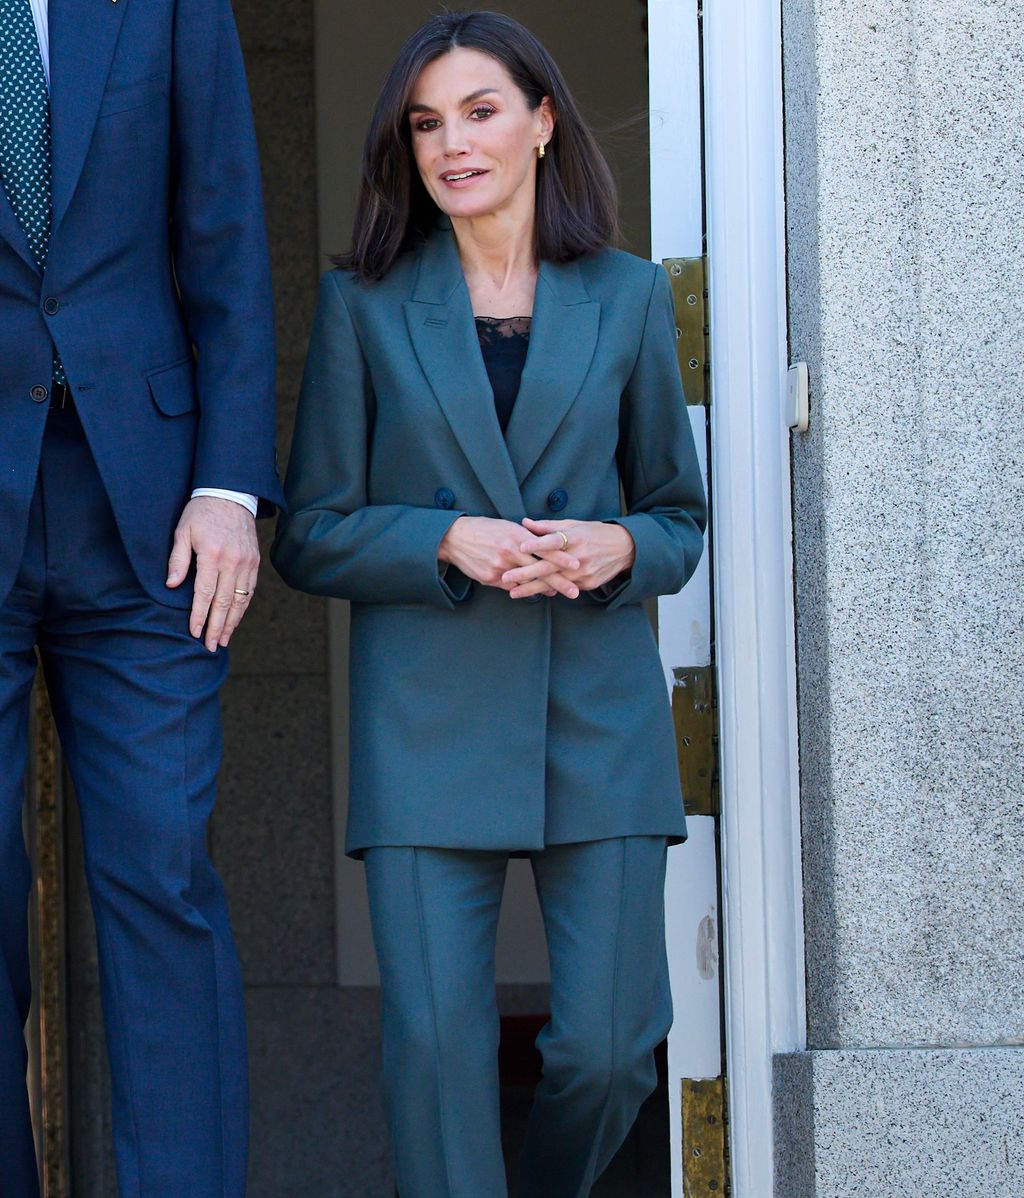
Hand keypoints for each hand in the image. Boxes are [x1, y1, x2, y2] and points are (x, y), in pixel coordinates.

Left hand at [166, 496, 259, 650]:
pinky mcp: (255, 562)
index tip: (195, 632)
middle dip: (218, 627)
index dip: (199, 616)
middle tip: (212, 646)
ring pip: (240, 600)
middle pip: (224, 603)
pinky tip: (235, 619)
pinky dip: (242, 608)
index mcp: (213, 555)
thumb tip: (172, 585)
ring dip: (232, 622)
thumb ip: (177, 559)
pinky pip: (250, 591)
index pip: (205, 594)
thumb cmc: (201, 512)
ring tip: (225, 639)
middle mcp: (233, 562)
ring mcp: (247, 563)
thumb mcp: (182, 531)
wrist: (231, 494)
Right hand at [438, 516, 580, 598]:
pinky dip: (520, 589)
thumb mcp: (507, 527)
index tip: (576, 565)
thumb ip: (526, 538)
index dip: (561, 557)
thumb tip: (545, 548)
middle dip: (558, 582)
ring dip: (541, 588)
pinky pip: (510, 587)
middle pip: (539, 569)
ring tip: (554, 593)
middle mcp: (509, 552)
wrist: (455, 538)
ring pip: (525, 581)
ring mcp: (499, 567)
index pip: (544, 548)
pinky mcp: (490, 578)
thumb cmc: (485, 529)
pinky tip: (528, 591)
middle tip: (574, 592)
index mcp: (516, 535)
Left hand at [500, 518, 634, 597]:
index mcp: (576, 537)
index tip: (521, 547)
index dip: (537, 544)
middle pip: (549, 566)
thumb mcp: (574, 525)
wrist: (624, 549)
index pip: (554, 541)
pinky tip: (533, 593)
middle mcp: (579, 557)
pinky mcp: (587, 584)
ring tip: (513, 592)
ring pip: (554, 583)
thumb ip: (548, 526)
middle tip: (506, 577)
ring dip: (532, 588)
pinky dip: (549, 590)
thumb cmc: (595, 533)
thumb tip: (524, 522)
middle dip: (525, 574)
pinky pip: (564, 588)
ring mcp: (583, 573)